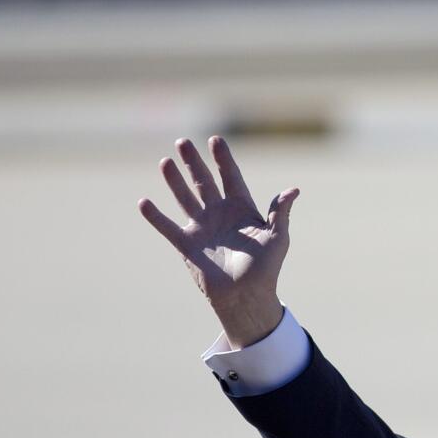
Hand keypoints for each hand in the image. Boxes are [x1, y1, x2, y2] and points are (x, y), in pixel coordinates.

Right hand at [139, 136, 298, 347]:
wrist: (246, 296)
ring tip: (165, 162)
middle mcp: (219, 214)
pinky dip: (155, 216)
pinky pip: (168, 227)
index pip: (231, 177)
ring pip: (185, 198)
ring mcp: (202, 228)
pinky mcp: (187, 245)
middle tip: (183, 142)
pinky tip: (143, 202)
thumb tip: (294, 190)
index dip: (223, 159)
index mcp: (242, 209)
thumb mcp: (278, 238)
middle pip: (204, 182)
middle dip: (193, 163)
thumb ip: (281, 213)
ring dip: (175, 181)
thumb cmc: (266, 268)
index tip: (216, 140)